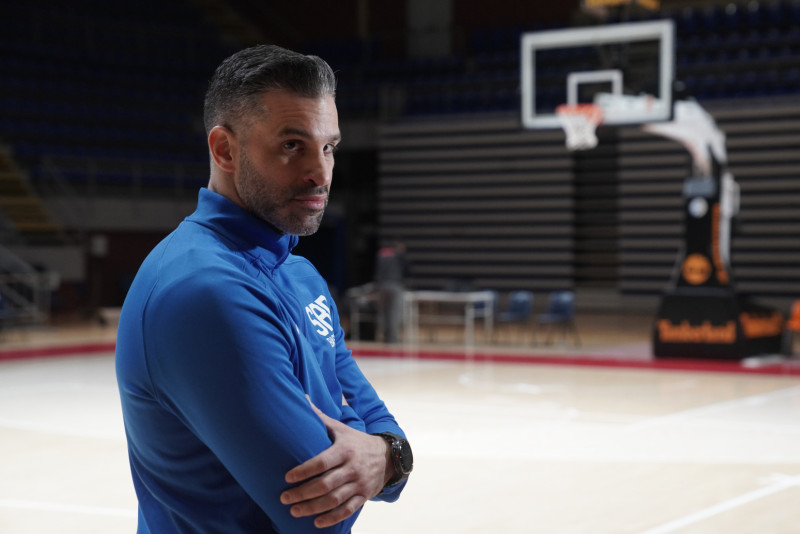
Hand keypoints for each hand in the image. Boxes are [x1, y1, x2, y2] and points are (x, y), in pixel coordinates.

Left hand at [280, 400, 391, 527]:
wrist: (388, 456)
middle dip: (303, 493)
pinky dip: (332, 518)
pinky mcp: (364, 496)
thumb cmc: (356, 441)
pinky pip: (348, 511)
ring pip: (335, 500)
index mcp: (344, 450)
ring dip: (313, 508)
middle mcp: (352, 467)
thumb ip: (320, 417)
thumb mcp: (341, 428)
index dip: (304, 470)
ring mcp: (359, 484)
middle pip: (326, 484)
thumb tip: (302, 397)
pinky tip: (316, 523)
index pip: (322, 462)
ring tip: (294, 511)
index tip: (286, 478)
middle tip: (284, 498)